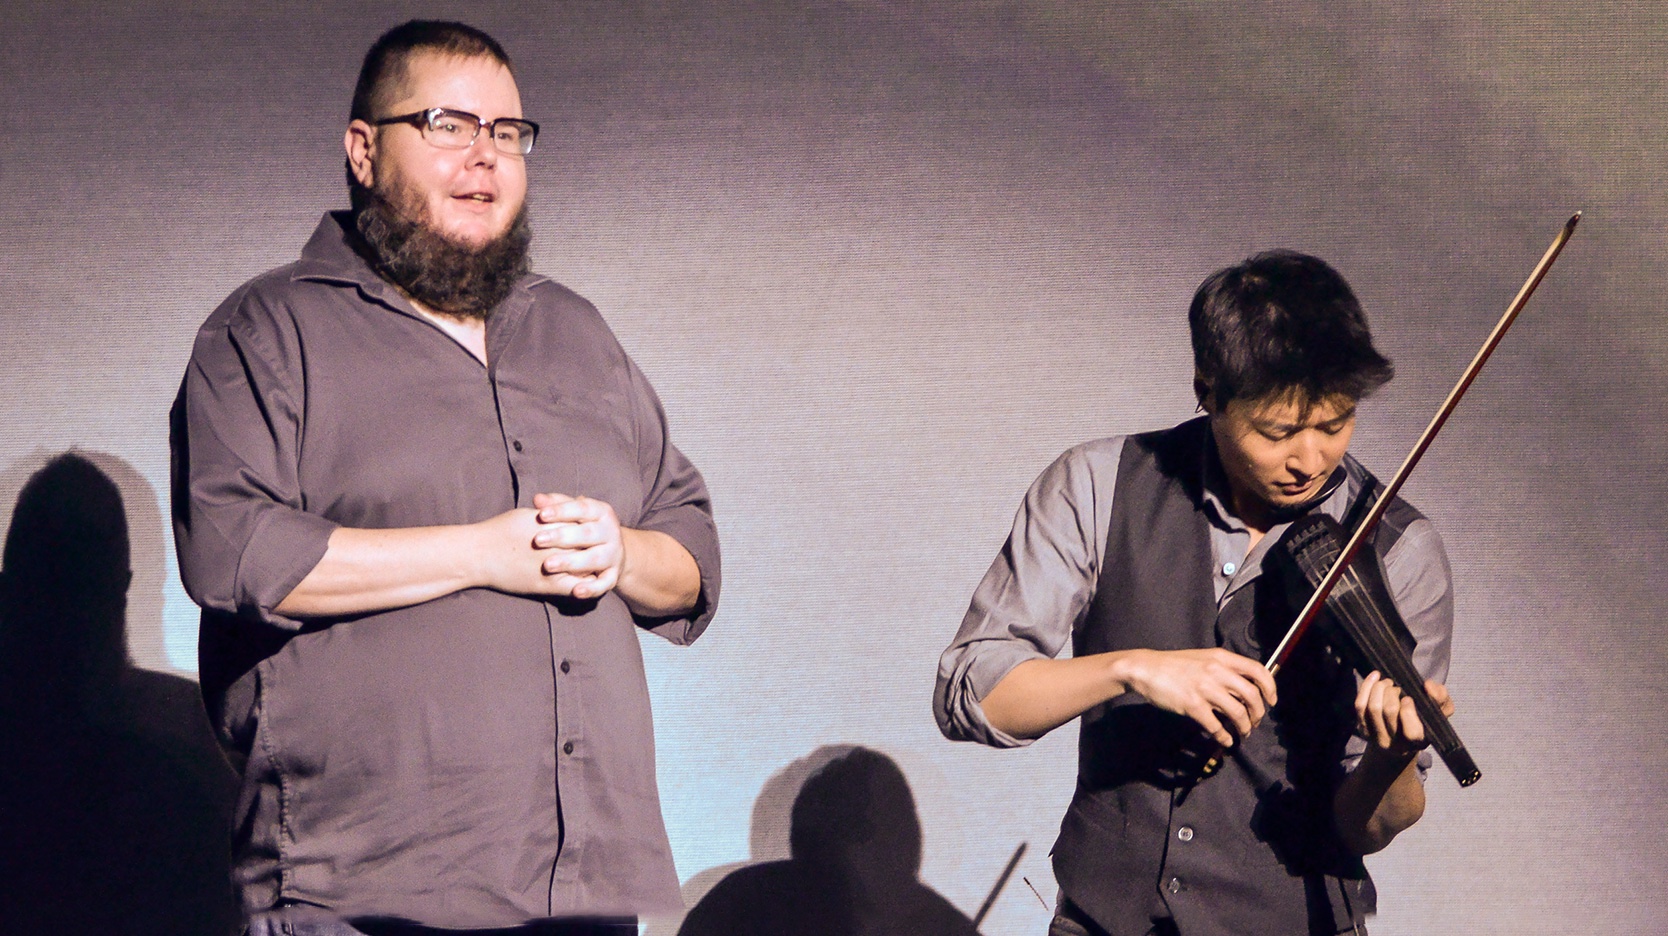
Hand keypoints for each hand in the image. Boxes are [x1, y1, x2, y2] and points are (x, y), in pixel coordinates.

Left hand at [531, 492, 622, 599]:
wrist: (612, 550)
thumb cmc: (583, 527)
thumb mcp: (574, 513)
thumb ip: (556, 504)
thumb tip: (537, 498)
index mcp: (602, 512)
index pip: (582, 508)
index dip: (562, 511)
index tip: (541, 515)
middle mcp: (611, 532)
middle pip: (587, 533)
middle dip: (562, 536)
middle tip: (538, 540)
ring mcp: (614, 554)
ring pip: (594, 558)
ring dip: (572, 562)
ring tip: (548, 565)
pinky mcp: (613, 575)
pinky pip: (604, 584)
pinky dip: (592, 588)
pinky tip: (576, 592)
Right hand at [1117, 648, 1277, 746]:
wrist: (1146, 668)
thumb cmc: (1175, 665)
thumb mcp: (1204, 659)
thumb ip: (1224, 670)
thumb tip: (1245, 691)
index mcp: (1222, 658)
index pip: (1258, 671)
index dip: (1270, 688)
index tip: (1271, 702)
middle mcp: (1216, 671)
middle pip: (1252, 696)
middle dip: (1258, 714)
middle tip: (1255, 722)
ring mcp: (1204, 688)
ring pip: (1238, 713)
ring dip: (1244, 728)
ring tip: (1242, 733)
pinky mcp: (1192, 705)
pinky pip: (1216, 726)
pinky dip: (1224, 737)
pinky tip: (1224, 741)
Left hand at [1355, 672, 1453, 758]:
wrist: (1399, 744)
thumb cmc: (1423, 723)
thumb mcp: (1439, 713)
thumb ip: (1441, 699)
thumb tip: (1428, 685)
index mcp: (1418, 742)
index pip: (1412, 732)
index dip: (1408, 711)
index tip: (1408, 698)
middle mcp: (1396, 744)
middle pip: (1389, 712)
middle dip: (1392, 692)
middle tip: (1396, 686)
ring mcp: (1377, 738)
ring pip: (1373, 708)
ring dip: (1379, 688)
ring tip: (1387, 682)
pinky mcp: (1363, 730)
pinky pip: (1360, 706)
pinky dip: (1366, 687)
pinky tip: (1374, 677)